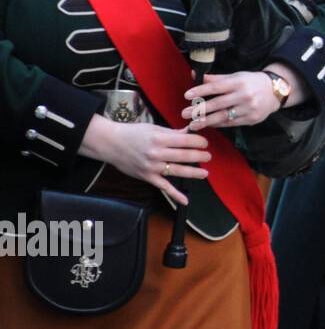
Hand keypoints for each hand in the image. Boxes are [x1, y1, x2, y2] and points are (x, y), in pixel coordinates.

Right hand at [79, 115, 208, 205]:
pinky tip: (186, 200)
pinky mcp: (147, 177)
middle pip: (184, 156)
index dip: (198, 142)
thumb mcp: (153, 128)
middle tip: (209, 156)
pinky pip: (163, 187)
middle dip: (199, 156)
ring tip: (205, 173)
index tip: (205, 143)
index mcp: (159, 138)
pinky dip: (175, 195)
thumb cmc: (132, 133)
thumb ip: (172, 132)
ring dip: (193, 173)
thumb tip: (190, 131)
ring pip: (177, 171)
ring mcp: (152, 167)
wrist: (110, 143)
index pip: (185, 140)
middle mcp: (156, 153)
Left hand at [182, 71, 284, 129]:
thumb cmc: (251, 82)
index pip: (216, 87)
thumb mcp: (236, 76)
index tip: (187, 95)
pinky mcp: (252, 119)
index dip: (201, 91)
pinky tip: (209, 124)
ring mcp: (249, 108)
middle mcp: (245, 95)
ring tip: (193, 124)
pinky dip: (219, 124)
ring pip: (224, 116)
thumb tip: (196, 75)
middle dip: (200, 110)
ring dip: (207, 121)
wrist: (275, 91)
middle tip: (185, 113)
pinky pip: (232, 123)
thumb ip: (217, 78)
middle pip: (218, 104)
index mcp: (239, 82)